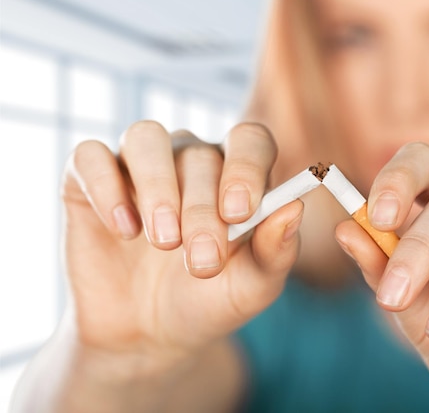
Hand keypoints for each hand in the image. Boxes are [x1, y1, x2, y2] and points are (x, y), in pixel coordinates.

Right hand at [62, 121, 301, 360]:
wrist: (149, 335)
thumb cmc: (208, 301)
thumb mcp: (251, 288)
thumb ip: (276, 250)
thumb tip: (295, 207)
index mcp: (237, 177)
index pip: (250, 141)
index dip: (247, 167)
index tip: (239, 211)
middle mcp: (191, 160)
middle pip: (199, 154)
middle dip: (202, 210)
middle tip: (202, 261)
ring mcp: (140, 166)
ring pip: (146, 137)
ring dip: (157, 186)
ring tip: (164, 239)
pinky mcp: (89, 181)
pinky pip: (91, 157)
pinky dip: (105, 186)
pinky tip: (123, 228)